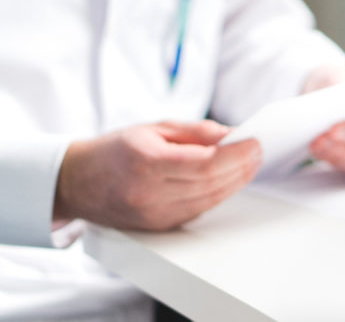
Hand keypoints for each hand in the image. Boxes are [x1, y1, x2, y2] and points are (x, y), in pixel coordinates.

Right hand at [54, 120, 261, 230]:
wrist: (77, 182)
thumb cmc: (116, 150)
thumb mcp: (153, 128)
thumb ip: (195, 131)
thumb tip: (231, 134)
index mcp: (146, 161)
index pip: (205, 163)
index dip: (236, 155)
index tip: (255, 143)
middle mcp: (149, 192)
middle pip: (211, 184)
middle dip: (241, 167)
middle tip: (258, 152)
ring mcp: (153, 214)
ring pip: (209, 201)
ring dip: (235, 183)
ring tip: (250, 165)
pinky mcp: (158, 226)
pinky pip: (198, 211)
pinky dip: (218, 195)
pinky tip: (228, 181)